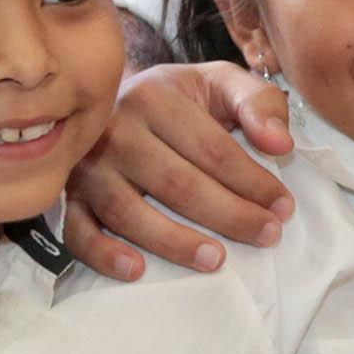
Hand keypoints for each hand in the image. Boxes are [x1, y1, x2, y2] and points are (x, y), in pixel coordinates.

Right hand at [64, 64, 297, 276]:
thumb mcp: (220, 84)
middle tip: (268, 236)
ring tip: (216, 260)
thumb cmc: (176, 99)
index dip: (253, 182)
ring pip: (129, 212)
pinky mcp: (69, 196)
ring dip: (173, 241)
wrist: (110, 97)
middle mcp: (115, 131)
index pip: (212, 150)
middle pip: (177, 183)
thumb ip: (259, 103)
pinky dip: (103, 254)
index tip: (284, 208)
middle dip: (229, 215)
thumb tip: (281, 144)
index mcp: (155, 98)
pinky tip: (136, 270)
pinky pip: (78, 231)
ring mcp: (88, 167)